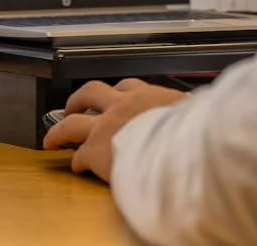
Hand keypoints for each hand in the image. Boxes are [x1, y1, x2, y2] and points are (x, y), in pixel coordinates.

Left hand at [42, 78, 186, 181]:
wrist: (181, 148)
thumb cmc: (194, 131)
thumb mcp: (197, 110)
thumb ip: (192, 108)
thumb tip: (204, 109)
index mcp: (147, 96)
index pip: (127, 87)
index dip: (117, 94)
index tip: (115, 97)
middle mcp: (121, 106)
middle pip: (90, 93)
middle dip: (78, 100)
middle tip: (74, 106)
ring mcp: (105, 127)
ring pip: (71, 123)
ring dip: (59, 130)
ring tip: (52, 137)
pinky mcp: (96, 151)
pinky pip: (79, 156)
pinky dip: (76, 162)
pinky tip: (76, 168)